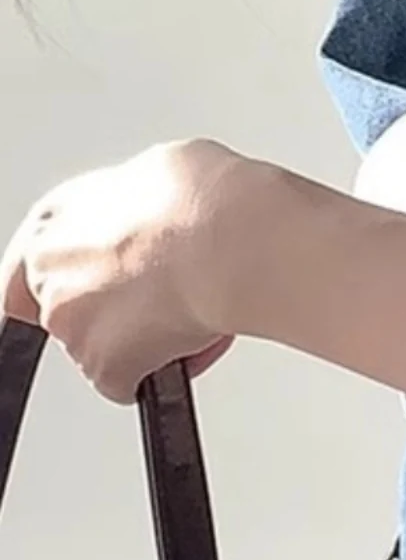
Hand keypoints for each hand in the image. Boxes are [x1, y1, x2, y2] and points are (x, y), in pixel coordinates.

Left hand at [0, 139, 252, 402]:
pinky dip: (165, 368)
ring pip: (104, 348)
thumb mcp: (157, 177)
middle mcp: (50, 272)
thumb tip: (153, 220)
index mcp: (54, 221)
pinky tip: (195, 335)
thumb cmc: (199, 202)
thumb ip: (133, 213)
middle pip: (71, 311)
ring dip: (143, 338)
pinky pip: (131, 382)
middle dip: (117, 311)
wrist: (226, 239)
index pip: (25, 272)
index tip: (82, 298)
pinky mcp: (103, 366)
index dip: (62, 287)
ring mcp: (71, 324)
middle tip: (164, 296)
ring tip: (192, 308)